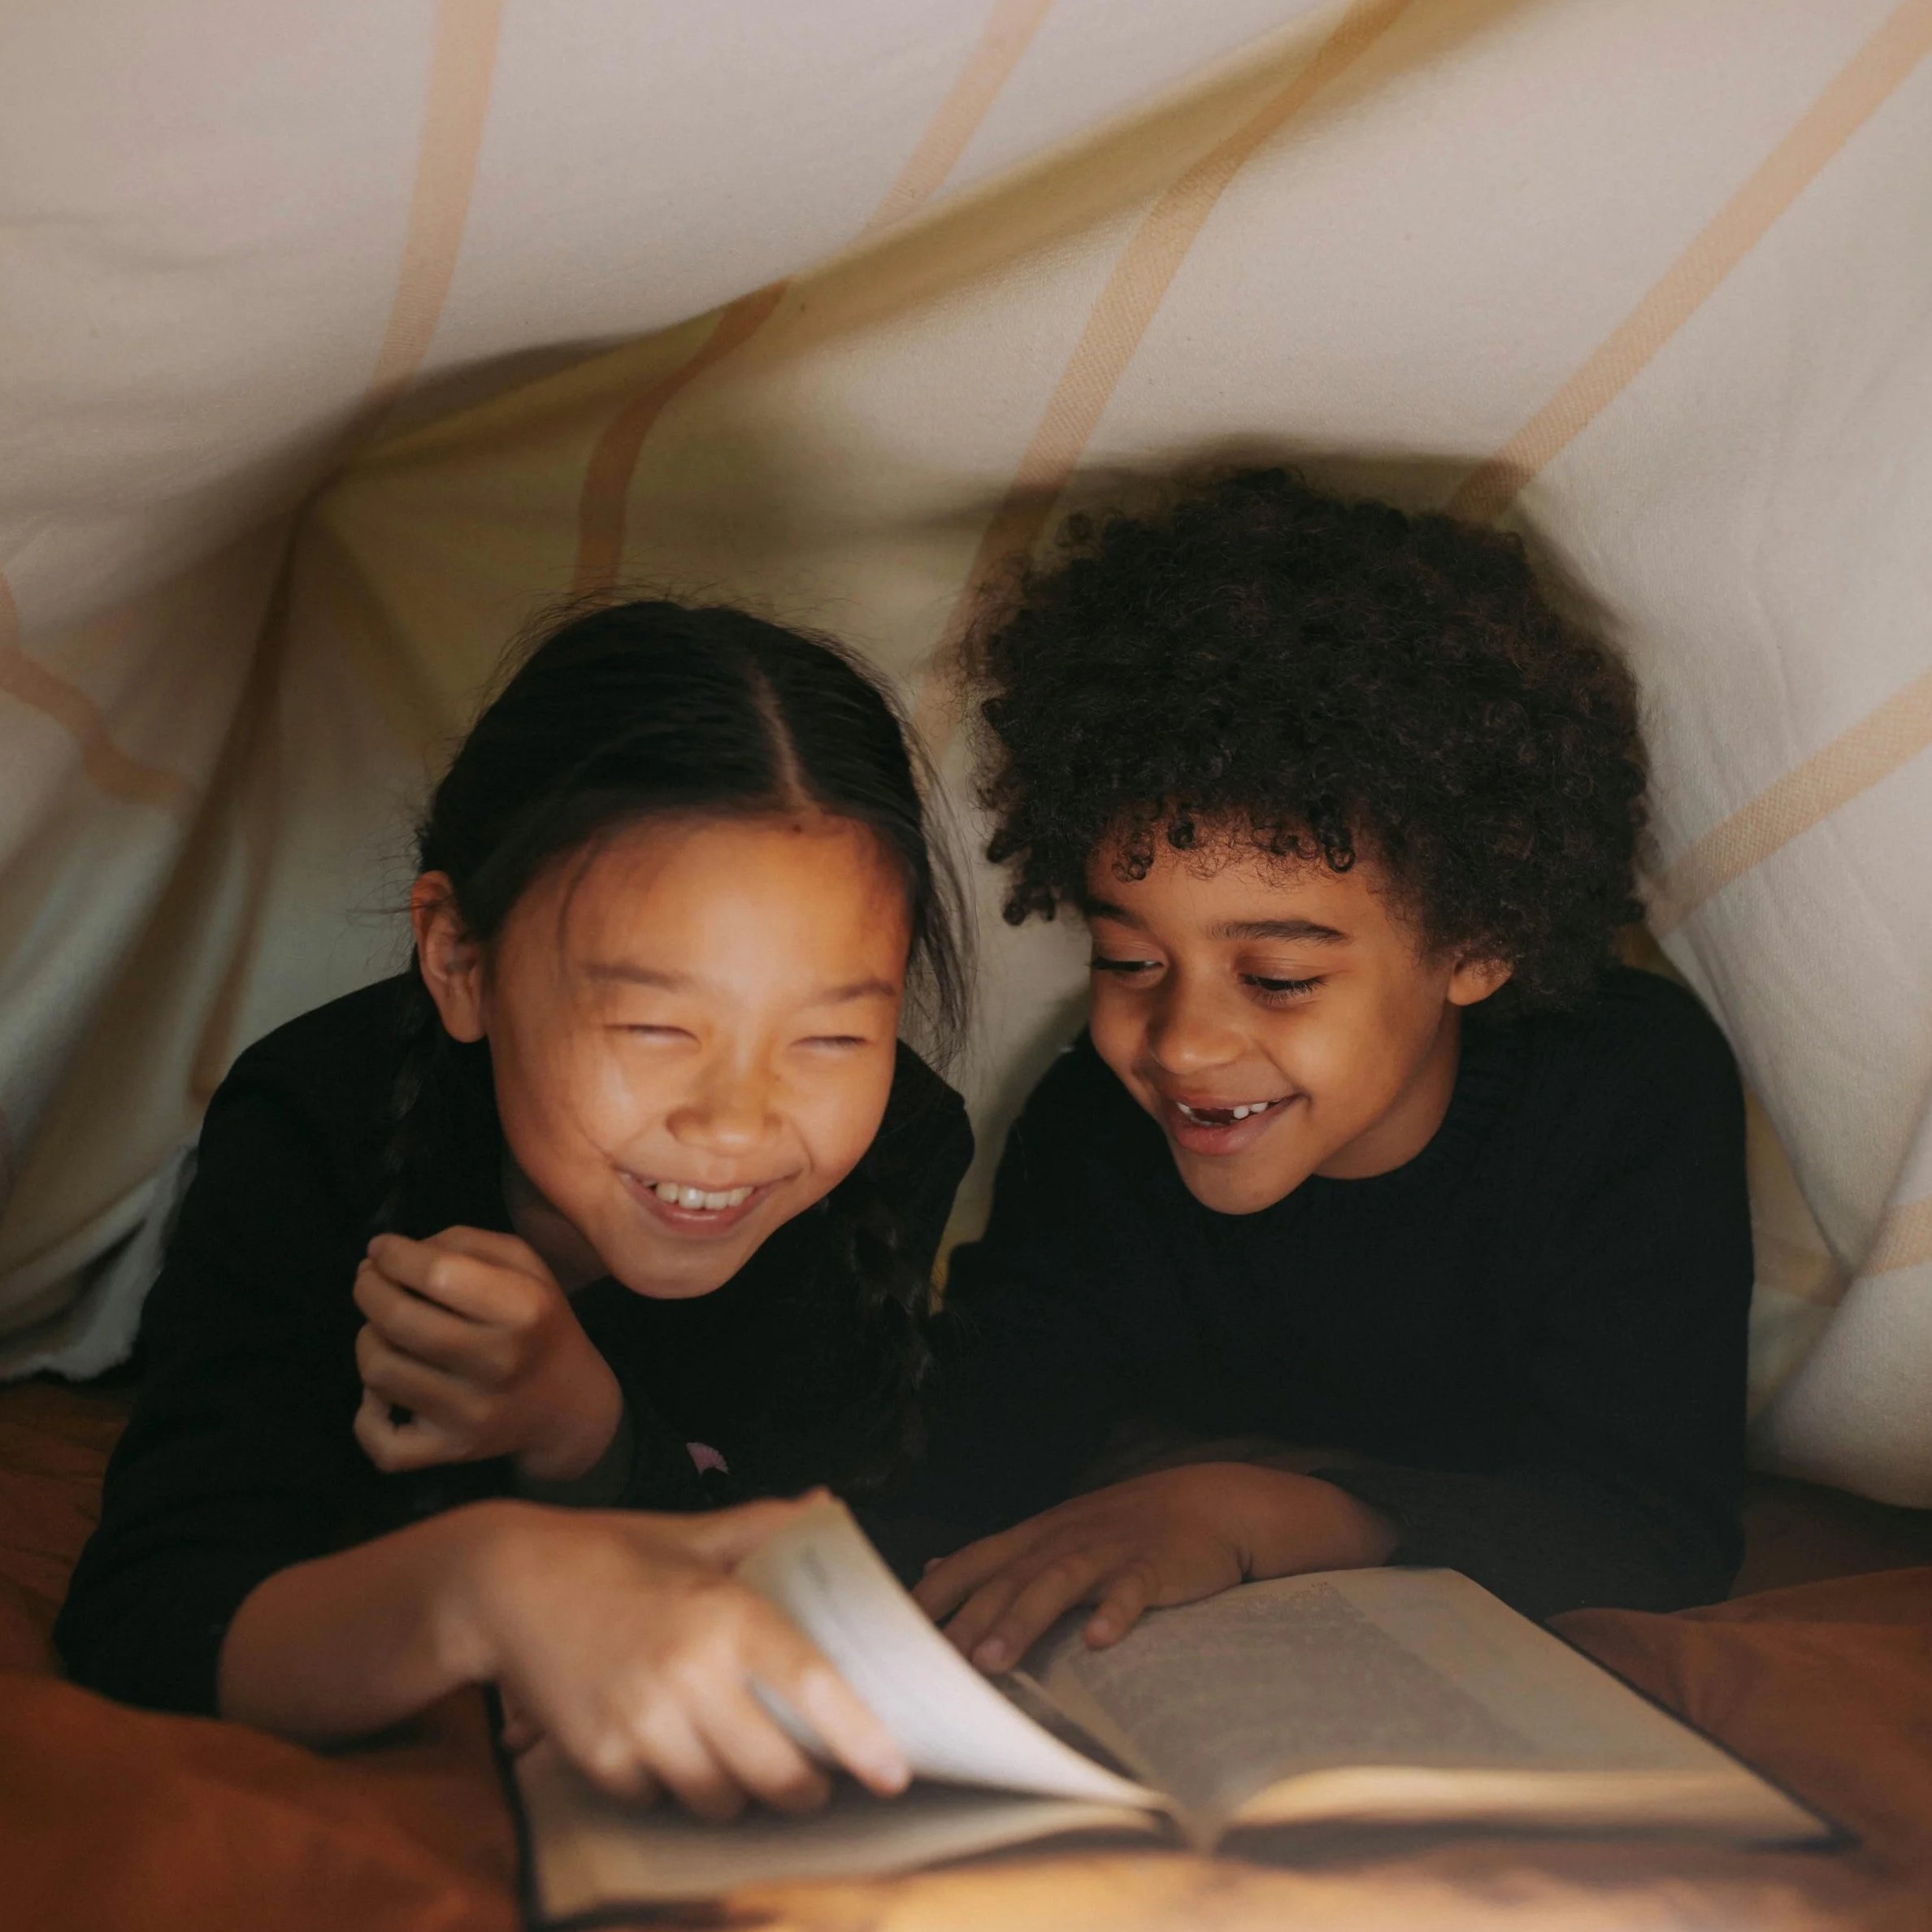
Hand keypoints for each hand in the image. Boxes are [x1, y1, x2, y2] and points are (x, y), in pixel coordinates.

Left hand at [353, 1227, 622, 1482]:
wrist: (568, 1405)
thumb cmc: (539, 1323)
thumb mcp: (524, 1265)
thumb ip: (462, 1243)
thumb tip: (387, 1257)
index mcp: (523, 1308)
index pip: (436, 1273)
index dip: (393, 1255)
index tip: (381, 1249)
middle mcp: (499, 1362)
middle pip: (397, 1319)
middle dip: (369, 1288)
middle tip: (369, 1279)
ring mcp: (472, 1414)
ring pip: (378, 1371)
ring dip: (368, 1340)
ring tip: (384, 1330)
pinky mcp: (451, 1452)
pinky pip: (380, 1442)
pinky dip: (367, 1413)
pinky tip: (385, 1391)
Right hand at [452, 1495, 909, 1818]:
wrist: (505, 1583)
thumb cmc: (612, 1554)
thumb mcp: (692, 1533)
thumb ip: (766, 1525)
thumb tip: (827, 1504)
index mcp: (725, 1612)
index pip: (812, 1686)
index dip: (859, 1736)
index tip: (894, 1771)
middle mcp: (689, 1672)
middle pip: (777, 1771)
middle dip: (805, 1788)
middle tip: (815, 1781)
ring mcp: (641, 1722)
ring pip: (721, 1800)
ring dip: (740, 1794)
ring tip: (741, 1765)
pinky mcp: (599, 1759)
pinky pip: (660, 1801)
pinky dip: (672, 1789)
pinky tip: (670, 1752)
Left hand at [913, 1464, 1395, 1673]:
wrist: (1210, 1503)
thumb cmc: (1126, 1528)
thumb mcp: (1055, 1534)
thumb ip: (996, 1557)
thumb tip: (932, 1568)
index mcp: (1037, 1537)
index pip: (972, 1562)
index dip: (934, 1595)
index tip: (892, 1631)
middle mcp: (1064, 1540)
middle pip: (1007, 1579)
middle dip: (967, 1620)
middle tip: (932, 1664)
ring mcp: (1109, 1551)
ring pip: (1057, 1583)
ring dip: (1022, 1621)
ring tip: (992, 1661)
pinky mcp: (1155, 1566)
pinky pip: (1132, 1590)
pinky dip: (1115, 1613)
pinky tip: (1100, 1642)